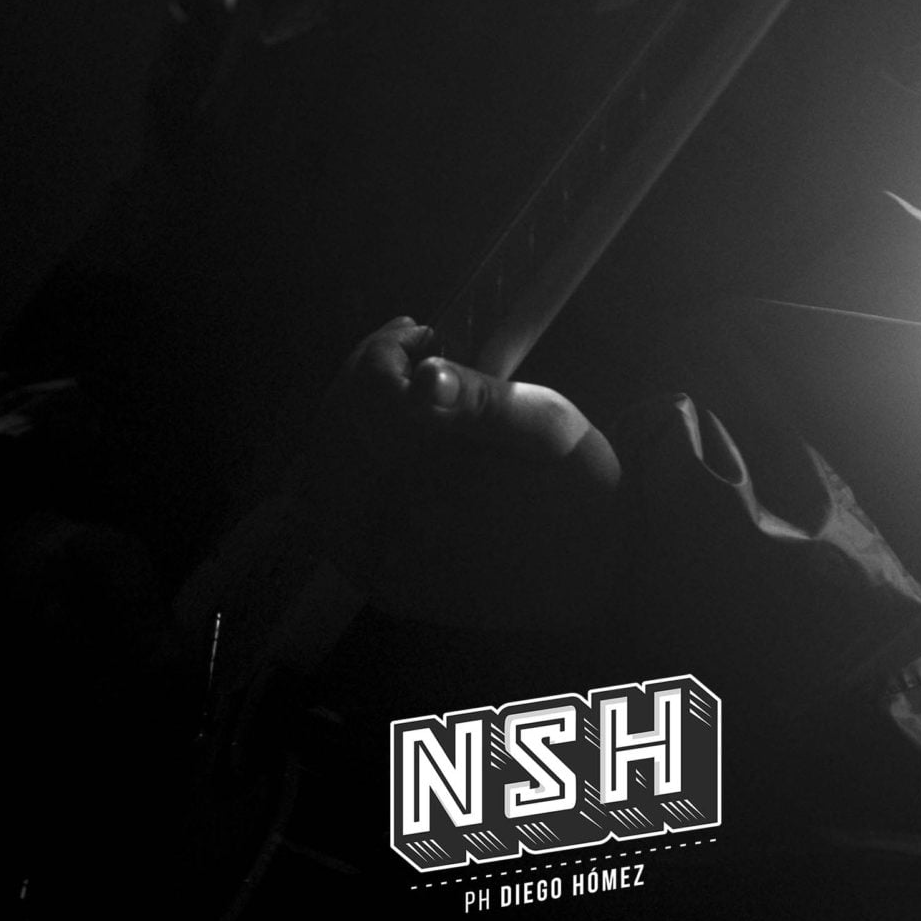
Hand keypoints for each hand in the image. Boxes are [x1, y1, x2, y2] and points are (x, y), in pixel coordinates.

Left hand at [312, 316, 621, 628]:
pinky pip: (329, 529)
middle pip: (336, 428)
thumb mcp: (545, 421)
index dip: (386, 348)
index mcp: (443, 468)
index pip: (370, 386)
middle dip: (360, 380)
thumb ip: (479, 396)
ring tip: (383, 405)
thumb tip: (423, 375)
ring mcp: (387, 560)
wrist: (600, 569)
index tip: (419, 333)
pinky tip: (367, 459)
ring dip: (340, 429)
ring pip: (320, 479)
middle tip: (400, 360)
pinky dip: (331, 483)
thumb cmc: (578, 484)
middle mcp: (401, 519)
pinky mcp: (387, 587)